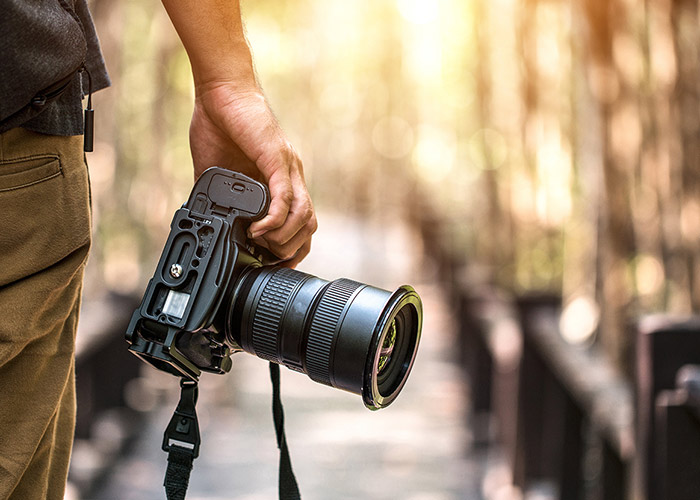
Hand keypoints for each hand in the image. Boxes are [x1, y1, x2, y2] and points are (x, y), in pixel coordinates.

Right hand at [189, 82, 316, 267]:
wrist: (220, 93)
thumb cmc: (220, 124)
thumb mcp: (218, 173)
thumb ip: (220, 197)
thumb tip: (208, 221)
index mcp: (280, 181)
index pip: (299, 223)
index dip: (290, 247)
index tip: (271, 263)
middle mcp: (290, 177)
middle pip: (309, 225)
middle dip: (291, 250)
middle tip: (268, 261)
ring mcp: (287, 169)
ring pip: (304, 216)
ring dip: (283, 238)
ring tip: (260, 245)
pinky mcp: (277, 160)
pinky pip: (285, 198)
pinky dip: (274, 220)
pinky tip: (258, 230)